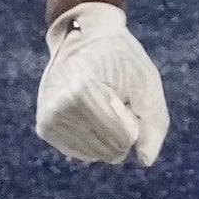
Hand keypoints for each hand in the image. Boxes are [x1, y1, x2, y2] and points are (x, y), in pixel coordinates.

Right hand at [36, 0, 167, 165]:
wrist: (82, 37)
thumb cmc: (120, 59)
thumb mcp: (146, 83)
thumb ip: (153, 124)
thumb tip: (145, 161)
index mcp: (81, 92)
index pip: (122, 137)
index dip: (133, 120)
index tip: (123, 93)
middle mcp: (58, 109)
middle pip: (109, 149)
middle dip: (121, 129)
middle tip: (112, 97)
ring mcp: (48, 120)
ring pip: (95, 154)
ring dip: (107, 134)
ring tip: (99, 102)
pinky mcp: (45, 128)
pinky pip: (82, 152)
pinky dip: (94, 138)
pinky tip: (89, 113)